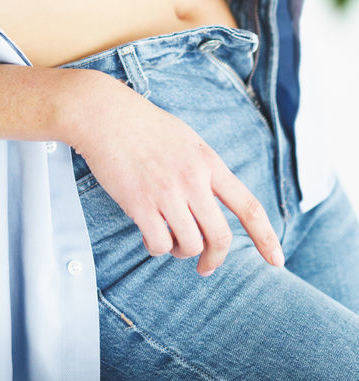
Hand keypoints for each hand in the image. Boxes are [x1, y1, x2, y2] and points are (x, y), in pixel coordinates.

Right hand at [66, 70, 283, 275]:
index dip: (266, 238)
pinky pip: (159, 245)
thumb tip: (213, 200)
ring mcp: (167, 193)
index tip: (277, 261)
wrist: (103, 114)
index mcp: (208, 162)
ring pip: (190, 245)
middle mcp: (193, 180)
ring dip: (181, 251)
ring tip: (168, 240)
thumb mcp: (185, 138)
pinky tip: (148, 235)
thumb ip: (202, 168)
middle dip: (215, 259)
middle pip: (221, 237)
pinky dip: (156, 248)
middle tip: (205, 267)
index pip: (248, 206)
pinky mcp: (141, 204)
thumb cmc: (141, 124)